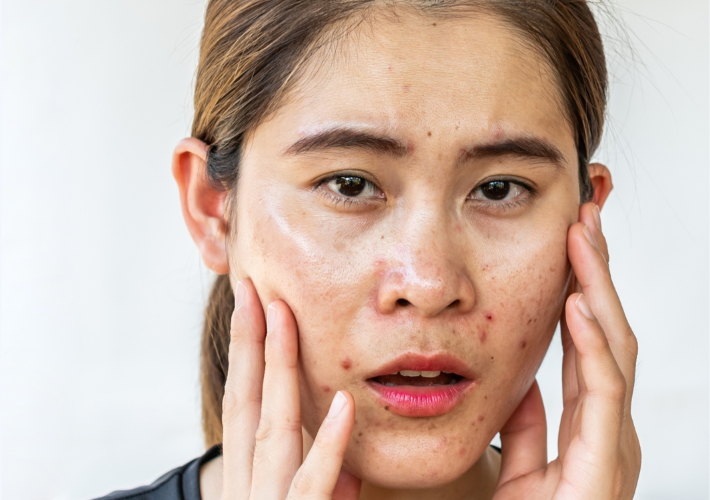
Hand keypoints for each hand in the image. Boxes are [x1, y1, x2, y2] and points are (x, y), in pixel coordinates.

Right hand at [221, 279, 361, 498]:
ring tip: (284, 317)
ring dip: (278, 369)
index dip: (243, 354)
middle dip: (248, 344)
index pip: (242, 405)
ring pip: (271, 429)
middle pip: (245, 403)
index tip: (250, 307)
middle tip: (253, 289)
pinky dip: (328, 444)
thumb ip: (328, 479)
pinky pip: (312, 484)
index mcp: (246, 477)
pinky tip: (344, 403)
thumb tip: (346, 442)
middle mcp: (247, 486)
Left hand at [494, 202, 640, 498]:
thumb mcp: (518, 471)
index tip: (571, 241)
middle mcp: (608, 434)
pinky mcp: (601, 471)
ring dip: (598, 290)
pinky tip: (580, 305)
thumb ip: (526, 430)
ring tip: (583, 238)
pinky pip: (601, 397)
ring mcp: (612, 450)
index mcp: (588, 429)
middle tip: (585, 217)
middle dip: (598, 274)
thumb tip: (524, 386)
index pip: (589, 345)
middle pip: (607, 336)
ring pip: (612, 353)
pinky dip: (592, 347)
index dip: (583, 290)